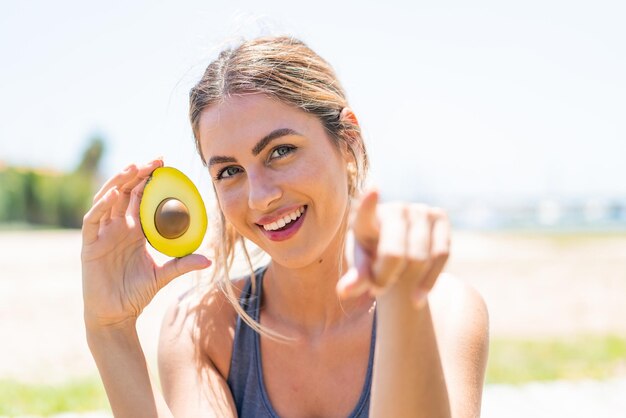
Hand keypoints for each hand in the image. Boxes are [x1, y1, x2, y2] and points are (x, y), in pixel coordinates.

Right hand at [81, 160, 210, 328]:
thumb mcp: (164, 275)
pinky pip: (93, 220)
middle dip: (139, 174)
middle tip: (156, 160)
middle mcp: (118, 227)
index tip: (166, 167)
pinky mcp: (90, 245)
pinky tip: (114, 194)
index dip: (151, 181)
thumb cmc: (137, 293)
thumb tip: (209, 260)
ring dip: (120, 182)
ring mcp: (102, 234)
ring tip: (134, 167)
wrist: (116, 315)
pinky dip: (102, 206)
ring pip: (108, 199)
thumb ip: (183, 264)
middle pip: (126, 192)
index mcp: (135, 230)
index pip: (141, 198)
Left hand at [337, 190, 450, 307]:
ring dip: (407, 280)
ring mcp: (418, 209)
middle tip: (376, 289)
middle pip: (395, 254)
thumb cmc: (373, 261)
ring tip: (395, 282)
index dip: (368, 203)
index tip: (373, 190)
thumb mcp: (362, 270)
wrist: (398, 258)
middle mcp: (393, 209)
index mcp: (365, 219)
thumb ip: (356, 278)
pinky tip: (417, 297)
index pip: (365, 212)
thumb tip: (344, 292)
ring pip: (420, 258)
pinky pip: (442, 254)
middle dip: (385, 278)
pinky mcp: (440, 216)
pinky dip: (429, 281)